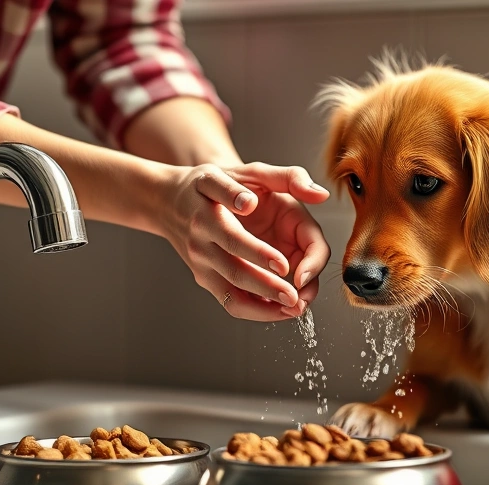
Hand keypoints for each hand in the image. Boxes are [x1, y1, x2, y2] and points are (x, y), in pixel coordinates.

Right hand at [160, 162, 330, 320]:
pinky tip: (280, 310)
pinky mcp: (205, 279)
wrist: (170, 200)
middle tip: (295, 297)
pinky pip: (230, 302)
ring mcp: (201, 264)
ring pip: (231, 293)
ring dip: (263, 306)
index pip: (233, 237)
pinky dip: (256, 311)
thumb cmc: (217, 184)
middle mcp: (201, 241)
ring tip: (294, 307)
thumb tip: (319, 194)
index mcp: (209, 211)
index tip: (283, 263)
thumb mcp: (248, 170)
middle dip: (267, 286)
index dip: (258, 252)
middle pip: (234, 270)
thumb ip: (288, 177)